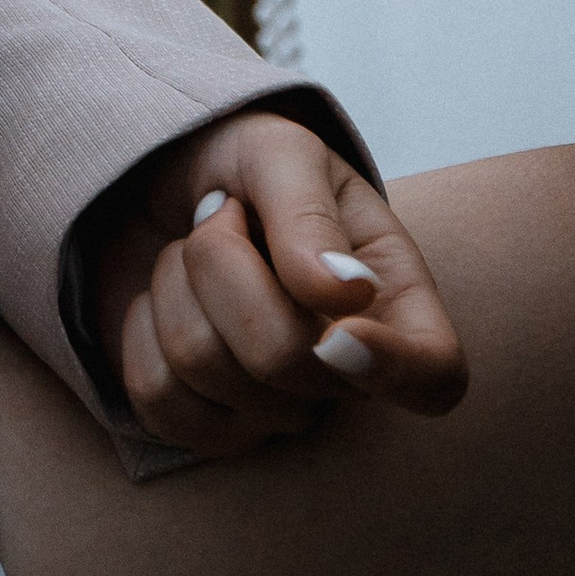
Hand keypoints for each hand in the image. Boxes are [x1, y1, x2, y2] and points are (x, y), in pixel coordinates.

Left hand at [95, 113, 466, 457]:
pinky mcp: (203, 422)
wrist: (154, 180)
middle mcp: (341, 370)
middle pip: (287, 362)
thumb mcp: (279, 152)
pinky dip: (140, 330)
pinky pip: (160, 402)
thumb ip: (310, 214)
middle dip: (226, 266)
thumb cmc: (239, 165)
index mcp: (390, 296)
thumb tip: (346, 297)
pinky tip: (160, 297)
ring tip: (191, 249)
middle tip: (221, 214)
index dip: (394, 368)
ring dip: (178, 284)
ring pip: (211, 374)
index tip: (336, 326)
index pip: (434, 377)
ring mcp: (273, 408)